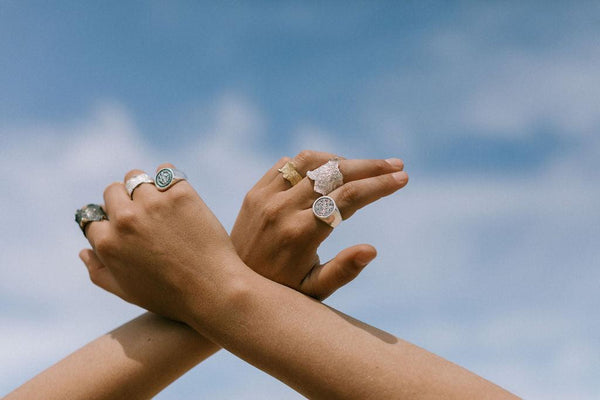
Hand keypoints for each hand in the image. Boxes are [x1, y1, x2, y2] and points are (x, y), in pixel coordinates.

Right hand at [81, 163, 241, 321]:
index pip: (93, 217)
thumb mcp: (126, 292)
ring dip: (147, 188)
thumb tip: (84, 250)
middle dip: (124, 200)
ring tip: (163, 204)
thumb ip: (99, 272)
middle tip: (145, 212)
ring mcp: (153, 204)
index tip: (127, 227)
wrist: (213, 290)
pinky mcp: (180, 194)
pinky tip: (179, 194)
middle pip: (112, 191)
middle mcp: (126, 219)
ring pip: (137, 177)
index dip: (109, 222)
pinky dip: (170, 179)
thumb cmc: (170, 296)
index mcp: (107, 242)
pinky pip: (167, 172)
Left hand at [231, 150, 407, 298]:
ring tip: (366, 168)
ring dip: (342, 159)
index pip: (348, 198)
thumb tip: (372, 250)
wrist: (228, 286)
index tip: (402, 178)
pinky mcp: (255, 192)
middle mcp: (281, 210)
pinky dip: (314, 162)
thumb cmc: (280, 292)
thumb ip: (342, 271)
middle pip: (334, 173)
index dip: (379, 185)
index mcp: (300, 235)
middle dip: (370, 166)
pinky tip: (331, 171)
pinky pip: (288, 164)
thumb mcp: (314, 292)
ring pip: (310, 161)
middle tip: (396, 165)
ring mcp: (265, 197)